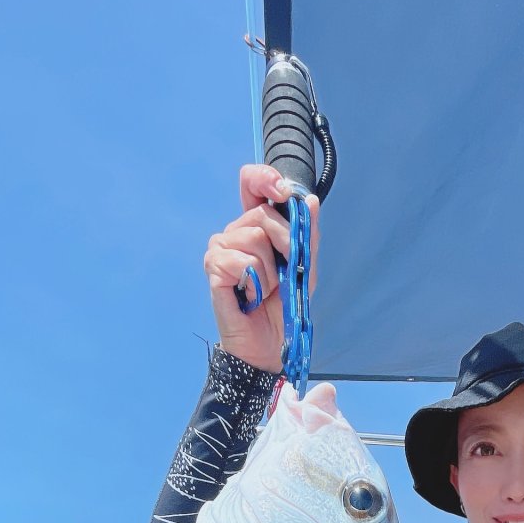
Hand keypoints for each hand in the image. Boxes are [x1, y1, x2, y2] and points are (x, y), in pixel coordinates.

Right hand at [204, 163, 320, 374]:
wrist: (271, 344)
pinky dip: (256, 281)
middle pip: (261, 214)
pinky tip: (252, 295)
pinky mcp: (214, 269)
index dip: (264, 178)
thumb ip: (307, 236)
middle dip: (285, 243)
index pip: (251, 183)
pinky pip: (242, 260)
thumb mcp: (305, 268)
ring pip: (253, 237)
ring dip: (271, 270)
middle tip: (285, 272)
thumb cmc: (284, 306)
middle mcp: (235, 232)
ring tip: (266, 288)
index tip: (283, 192)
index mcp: (255, 225)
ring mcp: (221, 249)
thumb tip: (309, 200)